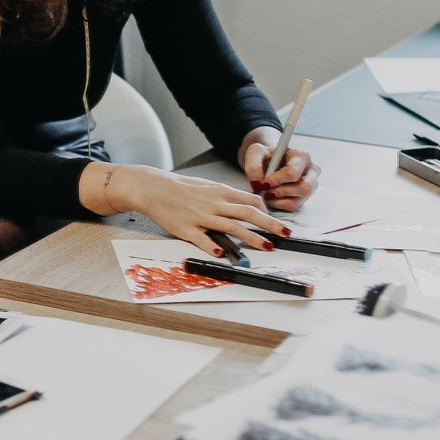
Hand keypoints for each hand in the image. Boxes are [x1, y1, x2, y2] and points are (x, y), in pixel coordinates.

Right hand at [100, 164, 291, 258]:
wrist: (154, 188)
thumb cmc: (180, 188)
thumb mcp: (207, 186)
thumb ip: (225, 197)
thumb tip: (245, 206)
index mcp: (220, 192)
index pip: (251, 200)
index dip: (266, 211)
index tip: (275, 222)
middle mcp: (214, 204)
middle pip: (248, 213)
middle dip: (270, 224)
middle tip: (286, 234)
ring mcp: (201, 217)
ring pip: (232, 227)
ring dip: (252, 238)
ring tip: (267, 247)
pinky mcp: (186, 229)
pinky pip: (202, 239)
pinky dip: (212, 245)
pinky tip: (221, 253)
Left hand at [241, 133, 320, 213]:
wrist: (268, 162)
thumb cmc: (265, 156)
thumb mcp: (255, 153)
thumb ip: (253, 165)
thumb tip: (257, 183)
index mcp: (301, 156)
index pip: (293, 172)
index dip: (277, 180)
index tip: (264, 183)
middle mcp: (311, 171)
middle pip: (303, 188)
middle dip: (281, 192)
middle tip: (265, 191)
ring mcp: (310, 185)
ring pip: (298, 200)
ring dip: (278, 200)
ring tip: (266, 194)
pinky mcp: (305, 197)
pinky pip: (294, 207)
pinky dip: (279, 205)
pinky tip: (270, 198)